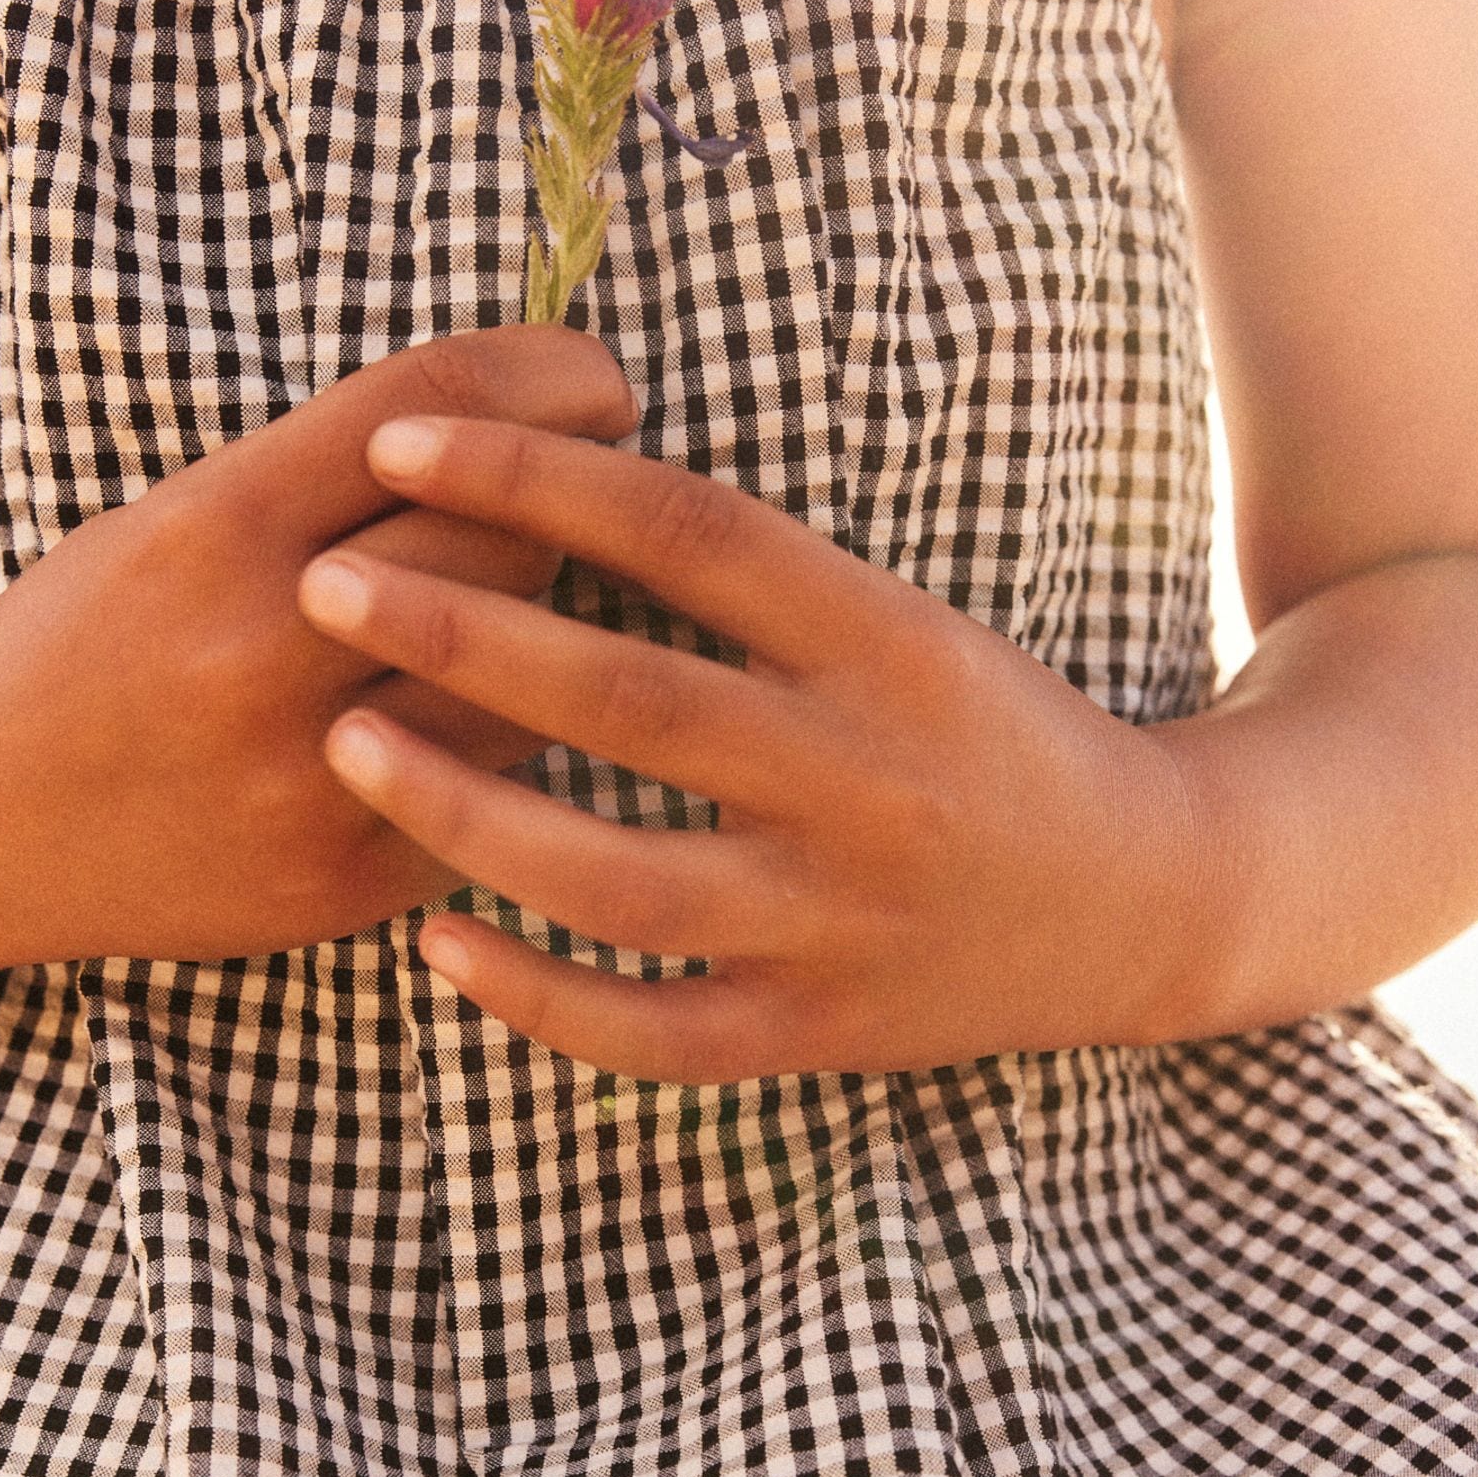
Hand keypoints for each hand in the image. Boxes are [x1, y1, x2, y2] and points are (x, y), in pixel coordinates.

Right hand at [0, 329, 635, 989]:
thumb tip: (537, 410)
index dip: (548, 374)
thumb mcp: (181, 514)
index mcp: (220, 528)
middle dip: (557, 508)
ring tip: (506, 625)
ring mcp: (313, 779)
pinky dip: (505, 748)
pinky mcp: (348, 877)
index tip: (600, 382)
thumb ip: (336, 466)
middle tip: (560, 510)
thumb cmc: (97, 640)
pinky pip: (500, 790)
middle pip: (508, 535)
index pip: (434, 408)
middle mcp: (267, 651)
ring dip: (544, 638)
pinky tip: (471, 729)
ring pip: (529, 675)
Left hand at [296, 417, 1201, 1081]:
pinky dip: (536, 997)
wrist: (1152, 902)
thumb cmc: (998, 738)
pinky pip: (651, 1031)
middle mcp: (866, 782)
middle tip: (325, 583)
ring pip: (619, 878)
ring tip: (347, 743)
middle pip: (631, 702)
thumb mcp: (913, 624)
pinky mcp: (819, 1033)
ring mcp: (840, 922)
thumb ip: (759, 585)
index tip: (407, 443)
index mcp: (893, 647)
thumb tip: (558, 489)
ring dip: (468, 812)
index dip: (540, 479)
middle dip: (460, 635)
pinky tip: (434, 940)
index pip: (693, 538)